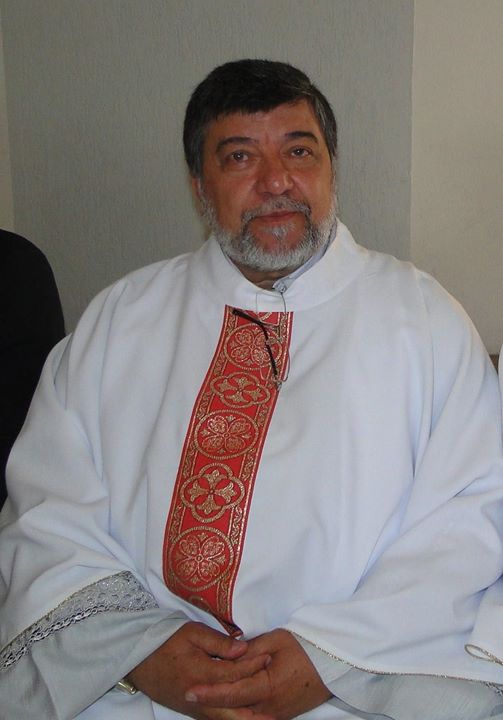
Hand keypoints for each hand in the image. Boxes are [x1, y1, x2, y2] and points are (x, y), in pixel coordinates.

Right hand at [127, 621, 272, 718]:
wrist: (138, 661)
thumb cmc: (165, 641)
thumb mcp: (191, 633)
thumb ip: (218, 642)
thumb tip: (243, 648)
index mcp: (202, 674)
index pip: (235, 672)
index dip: (254, 664)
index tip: (270, 657)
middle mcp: (201, 697)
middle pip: (235, 710)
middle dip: (257, 713)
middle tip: (277, 713)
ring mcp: (197, 708)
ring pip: (227, 719)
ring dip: (247, 718)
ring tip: (268, 718)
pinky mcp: (193, 710)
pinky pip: (218, 718)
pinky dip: (233, 718)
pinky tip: (246, 715)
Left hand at [185, 629, 331, 719]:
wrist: (334, 663)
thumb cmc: (305, 647)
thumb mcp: (276, 640)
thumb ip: (249, 650)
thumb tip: (228, 655)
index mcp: (268, 688)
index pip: (232, 694)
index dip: (209, 693)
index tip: (190, 691)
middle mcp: (270, 708)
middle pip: (234, 712)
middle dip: (212, 705)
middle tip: (191, 695)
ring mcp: (277, 715)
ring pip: (243, 717)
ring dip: (225, 709)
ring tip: (205, 697)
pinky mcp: (281, 715)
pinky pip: (254, 717)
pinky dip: (239, 711)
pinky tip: (228, 702)